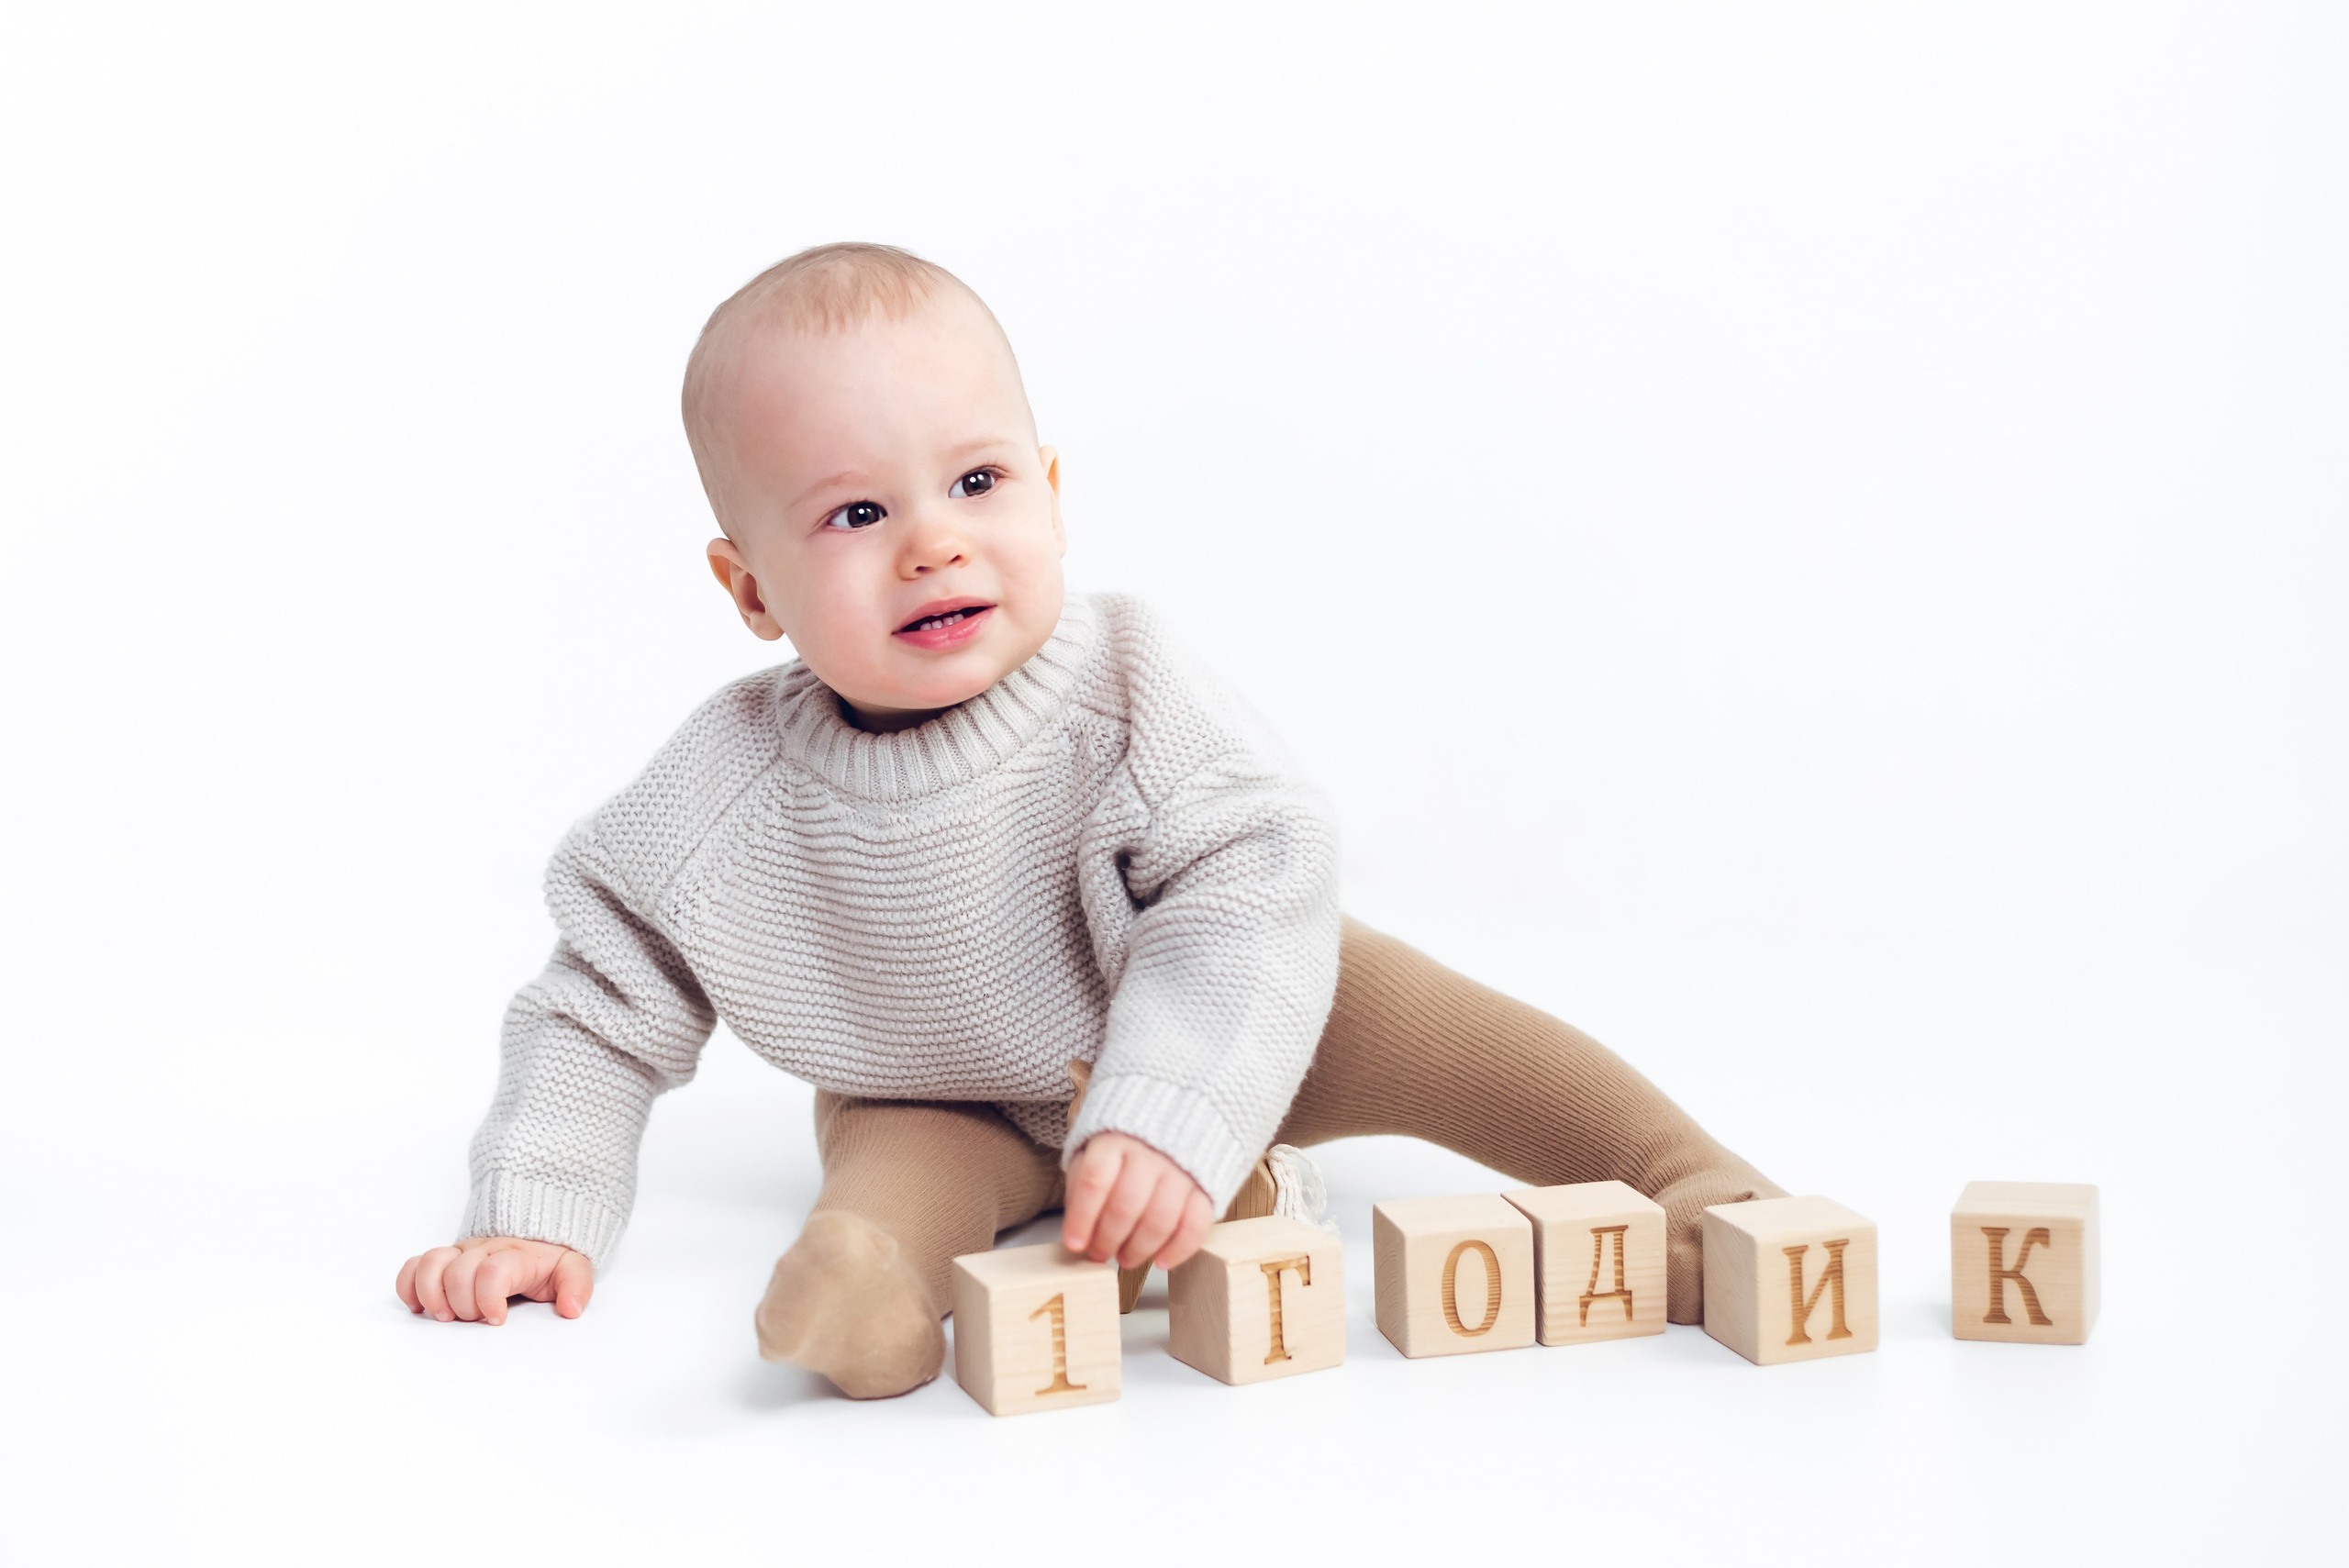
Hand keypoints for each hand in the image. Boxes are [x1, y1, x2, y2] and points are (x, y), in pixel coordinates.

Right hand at [395, 1236, 592, 1324]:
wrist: (533, 1231)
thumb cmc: (548, 1257)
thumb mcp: (572, 1267)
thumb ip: (576, 1285)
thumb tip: (571, 1309)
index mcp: (515, 1255)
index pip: (493, 1271)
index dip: (489, 1300)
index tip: (498, 1319)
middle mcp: (482, 1250)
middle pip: (457, 1273)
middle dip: (464, 1304)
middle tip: (477, 1317)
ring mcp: (459, 1253)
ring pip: (430, 1263)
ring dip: (431, 1294)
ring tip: (446, 1315)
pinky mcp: (442, 1259)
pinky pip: (413, 1265)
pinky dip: (409, 1286)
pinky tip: (420, 1306)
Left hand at [1061, 1132, 1213, 1269]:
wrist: (1179, 1117)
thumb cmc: (1125, 1146)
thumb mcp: (1093, 1152)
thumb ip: (1083, 1188)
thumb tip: (1079, 1235)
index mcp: (1114, 1141)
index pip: (1094, 1181)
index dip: (1082, 1217)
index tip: (1074, 1244)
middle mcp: (1149, 1153)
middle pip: (1126, 1205)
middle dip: (1108, 1239)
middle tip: (1099, 1254)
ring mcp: (1180, 1170)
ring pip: (1159, 1219)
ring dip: (1139, 1249)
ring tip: (1125, 1258)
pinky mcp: (1206, 1187)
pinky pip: (1196, 1225)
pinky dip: (1179, 1250)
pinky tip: (1162, 1261)